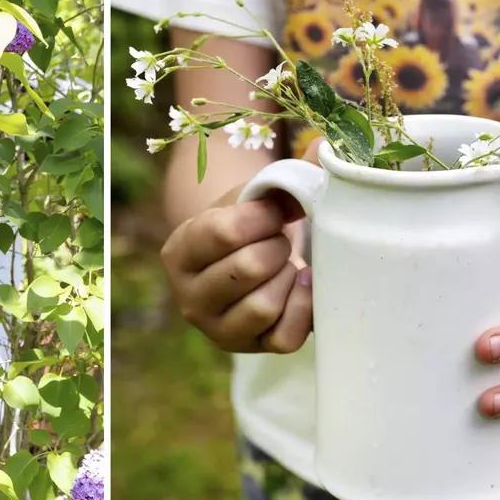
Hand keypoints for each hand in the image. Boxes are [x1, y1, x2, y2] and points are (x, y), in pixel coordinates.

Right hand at [160, 191, 313, 352]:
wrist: (246, 261)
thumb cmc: (249, 224)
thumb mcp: (252, 197)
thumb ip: (284, 175)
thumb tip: (321, 149)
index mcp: (178, 253)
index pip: (223, 233)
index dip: (262, 216)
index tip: (273, 210)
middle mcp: (189, 299)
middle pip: (246, 268)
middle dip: (276, 245)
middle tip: (281, 238)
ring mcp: (219, 331)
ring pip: (263, 306)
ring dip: (287, 276)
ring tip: (288, 262)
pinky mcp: (254, 350)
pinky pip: (285, 338)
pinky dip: (303, 307)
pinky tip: (303, 283)